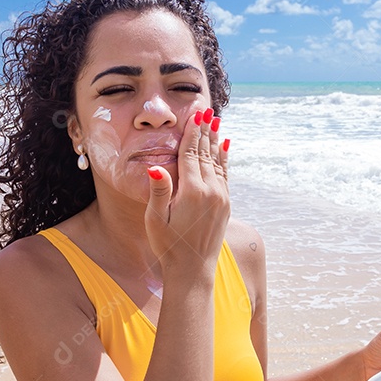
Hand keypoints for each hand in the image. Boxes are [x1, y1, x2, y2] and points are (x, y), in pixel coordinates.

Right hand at [144, 108, 229, 270]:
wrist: (193, 270)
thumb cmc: (168, 246)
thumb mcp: (155, 219)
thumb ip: (158, 190)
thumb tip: (154, 166)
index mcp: (192, 191)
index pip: (191, 153)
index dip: (192, 132)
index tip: (195, 115)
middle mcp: (211, 191)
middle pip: (206, 153)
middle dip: (206, 131)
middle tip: (207, 110)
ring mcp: (221, 198)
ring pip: (218, 162)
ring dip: (215, 141)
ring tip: (216, 122)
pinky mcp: (225, 205)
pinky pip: (225, 174)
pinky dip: (224, 158)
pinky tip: (225, 147)